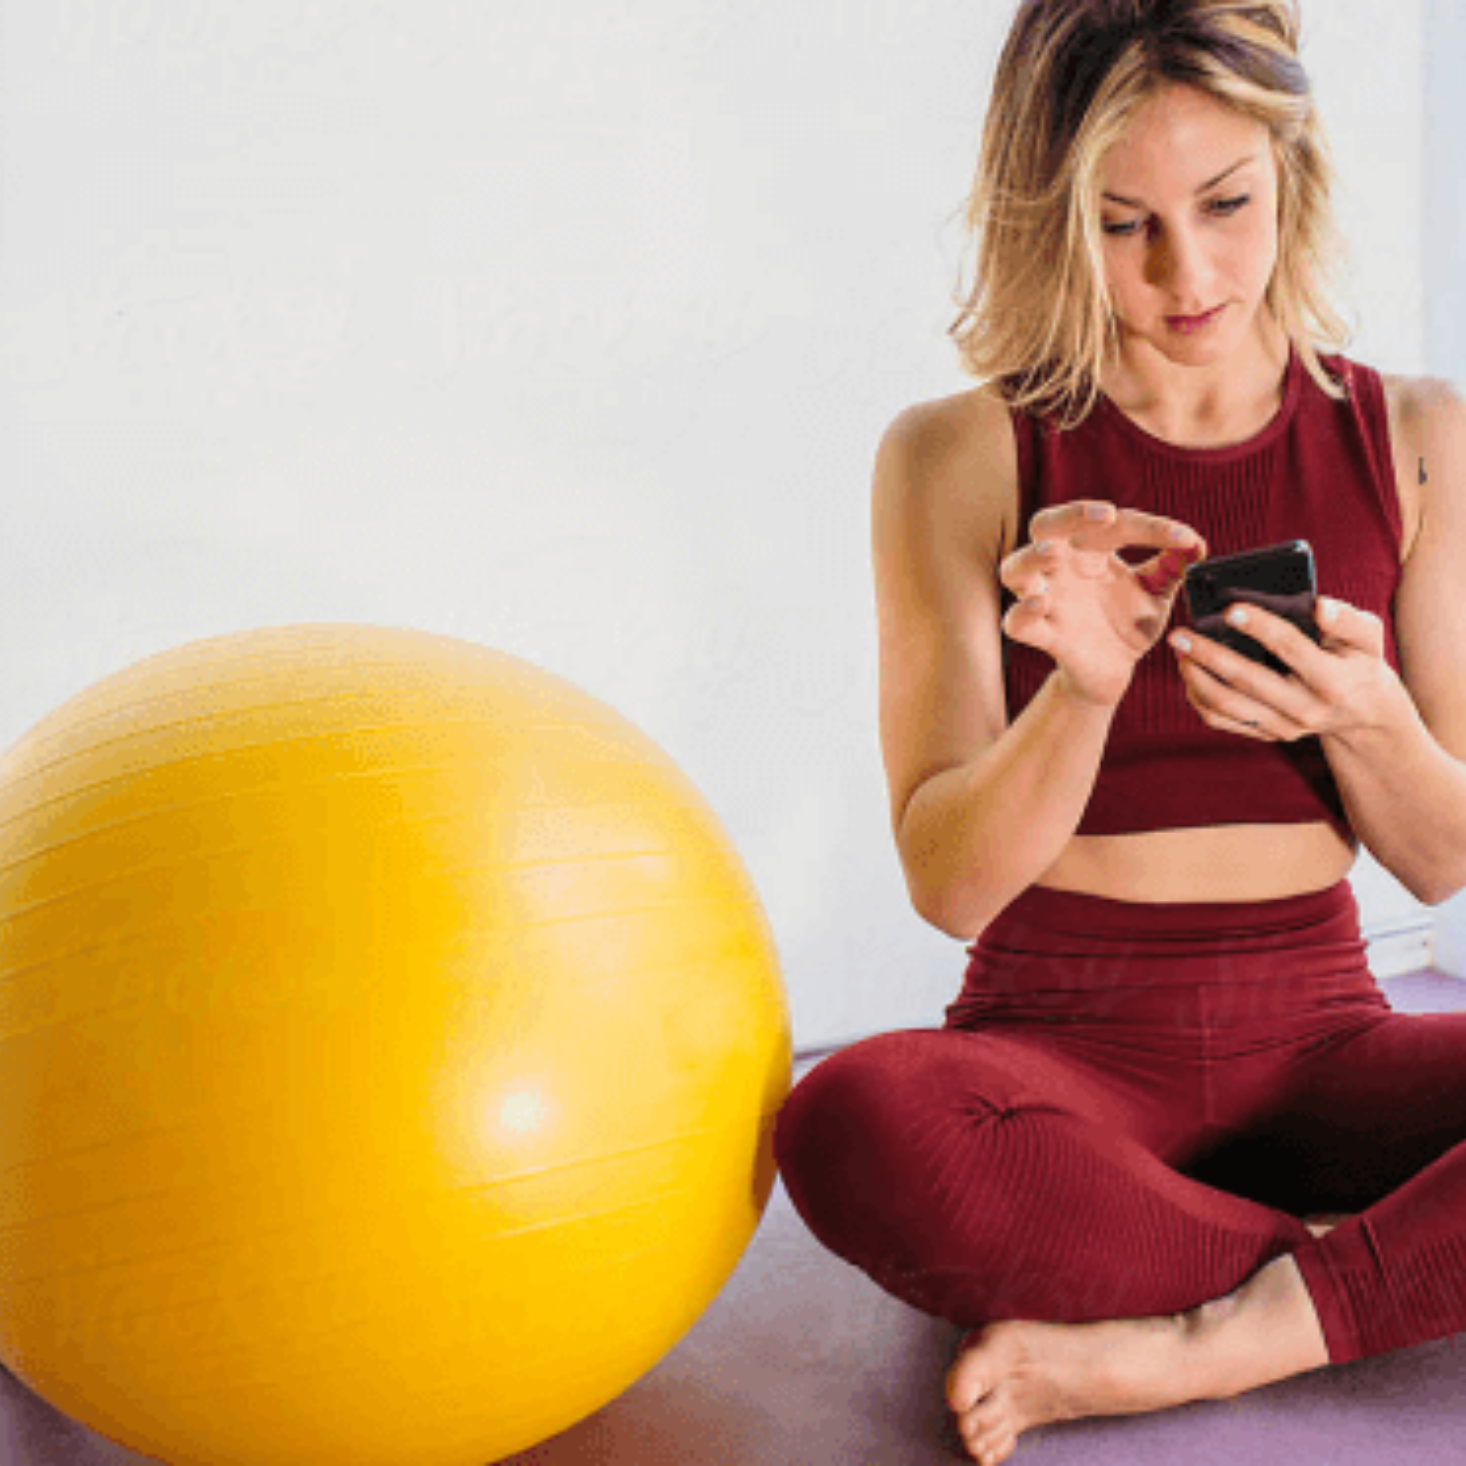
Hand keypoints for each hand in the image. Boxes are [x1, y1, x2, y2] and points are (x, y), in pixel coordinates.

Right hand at [1001, 501, 1206, 708]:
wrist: (1114, 670)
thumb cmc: (1129, 622)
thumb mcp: (1156, 592)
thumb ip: (1173, 567)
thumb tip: (1198, 543)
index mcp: (1089, 550)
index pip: (1111, 524)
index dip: (1149, 527)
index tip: (1184, 537)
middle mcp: (1062, 568)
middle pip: (1045, 525)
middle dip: (1069, 515)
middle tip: (1105, 514)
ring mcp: (1047, 600)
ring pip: (1015, 569)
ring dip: (1031, 558)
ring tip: (1051, 554)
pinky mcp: (1043, 635)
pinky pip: (1016, 623)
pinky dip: (1021, 612)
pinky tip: (1039, 603)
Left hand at [1168, 595, 1407, 743]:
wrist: (1363, 713)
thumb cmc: (1360, 662)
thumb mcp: (1368, 637)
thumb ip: (1347, 619)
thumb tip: (1319, 606)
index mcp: (1332, 681)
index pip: (1290, 648)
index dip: (1260, 627)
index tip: (1230, 609)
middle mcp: (1305, 709)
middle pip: (1247, 680)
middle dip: (1208, 655)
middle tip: (1179, 634)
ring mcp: (1284, 727)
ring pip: (1227, 705)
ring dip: (1196, 677)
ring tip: (1179, 651)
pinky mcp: (1267, 734)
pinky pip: (1223, 721)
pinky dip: (1199, 698)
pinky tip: (1189, 674)